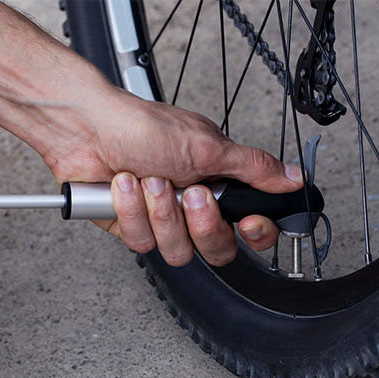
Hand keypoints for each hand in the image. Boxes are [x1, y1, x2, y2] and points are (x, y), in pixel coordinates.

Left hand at [38, 87, 303, 266]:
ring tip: (149, 179)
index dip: (255, 234)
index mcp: (218, 185)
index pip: (251, 227)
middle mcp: (192, 206)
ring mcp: (161, 220)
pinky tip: (124, 185)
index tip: (249, 222)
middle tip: (190, 193)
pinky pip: (141, 242)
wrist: (85, 128)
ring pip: (177, 250)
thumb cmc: (140, 126)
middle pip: (216, 248)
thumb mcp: (207, 145)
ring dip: (161, 212)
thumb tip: (293, 177)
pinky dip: (131, 211)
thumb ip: (253, 168)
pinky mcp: (131, 229)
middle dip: (201, 223)